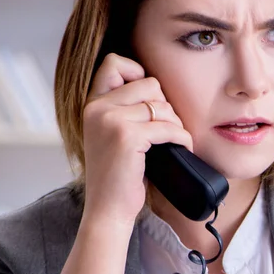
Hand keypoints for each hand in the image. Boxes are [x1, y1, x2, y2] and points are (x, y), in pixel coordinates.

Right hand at [81, 53, 192, 229]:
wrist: (108, 211)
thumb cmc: (117, 176)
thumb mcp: (112, 135)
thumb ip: (124, 109)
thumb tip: (158, 90)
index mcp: (92, 105)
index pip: (115, 63)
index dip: (138, 73)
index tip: (150, 99)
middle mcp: (97, 108)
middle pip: (150, 84)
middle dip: (166, 106)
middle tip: (166, 130)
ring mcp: (110, 121)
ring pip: (162, 105)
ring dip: (176, 124)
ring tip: (172, 142)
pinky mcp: (127, 137)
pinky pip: (169, 127)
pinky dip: (182, 138)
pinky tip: (181, 148)